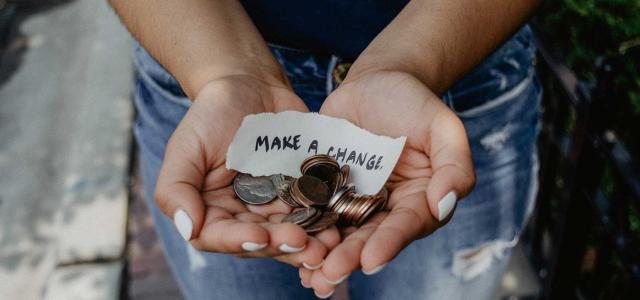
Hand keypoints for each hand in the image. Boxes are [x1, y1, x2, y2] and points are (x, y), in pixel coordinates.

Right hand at [154, 76, 339, 267]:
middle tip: (305, 244)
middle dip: (282, 246)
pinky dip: (326, 222)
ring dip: (310, 243)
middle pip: (261, 242)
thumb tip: (188, 228)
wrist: (250, 86)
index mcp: (211, 211)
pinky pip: (314, 212)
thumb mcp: (186, 147)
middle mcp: (243, 216)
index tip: (260, 236)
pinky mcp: (301, 193)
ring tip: (328, 245)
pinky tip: (339, 226)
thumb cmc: (211, 115)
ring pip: (291, 234)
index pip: (220, 236)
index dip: (239, 241)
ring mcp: (275, 207)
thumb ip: (176, 189)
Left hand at [299, 71, 475, 295]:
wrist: (376, 81)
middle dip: (350, 258)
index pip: (406, 225)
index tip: (371, 261)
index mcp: (418, 199)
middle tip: (329, 274)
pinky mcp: (326, 188)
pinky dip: (303, 229)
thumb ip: (454, 165)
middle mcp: (386, 207)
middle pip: (369, 237)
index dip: (389, 243)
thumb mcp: (442, 126)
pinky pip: (314, 210)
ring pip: (340, 232)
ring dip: (324, 255)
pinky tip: (287, 246)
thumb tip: (445, 204)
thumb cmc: (414, 101)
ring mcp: (353, 199)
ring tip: (309, 275)